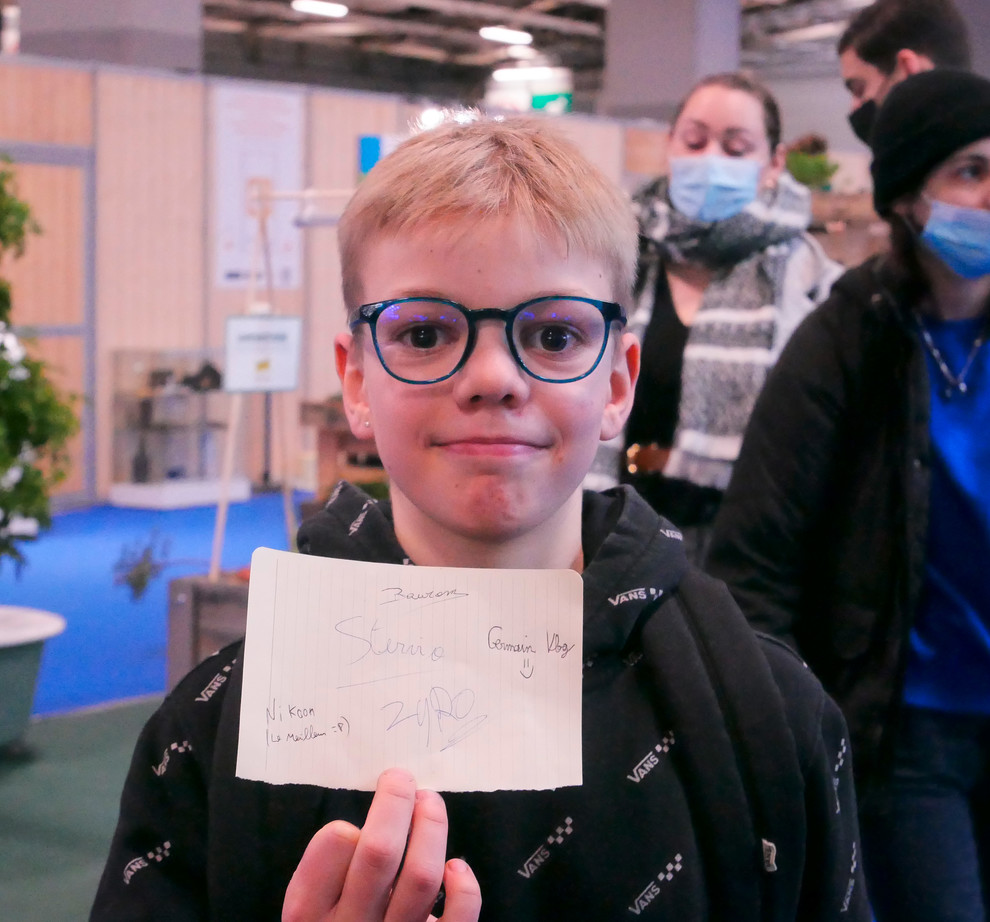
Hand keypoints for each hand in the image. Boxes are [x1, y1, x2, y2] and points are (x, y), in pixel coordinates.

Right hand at [283, 768, 481, 921]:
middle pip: (379, 852)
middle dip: (394, 803)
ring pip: (420, 876)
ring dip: (430, 827)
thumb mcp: (307, 914)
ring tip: (429, 802)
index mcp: (309, 916)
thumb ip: (322, 878)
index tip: (355, 822)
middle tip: (401, 778)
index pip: (331, 851)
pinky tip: (456, 867)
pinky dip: (464, 888)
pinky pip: (458, 920)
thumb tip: (358, 830)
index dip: (347, 824)